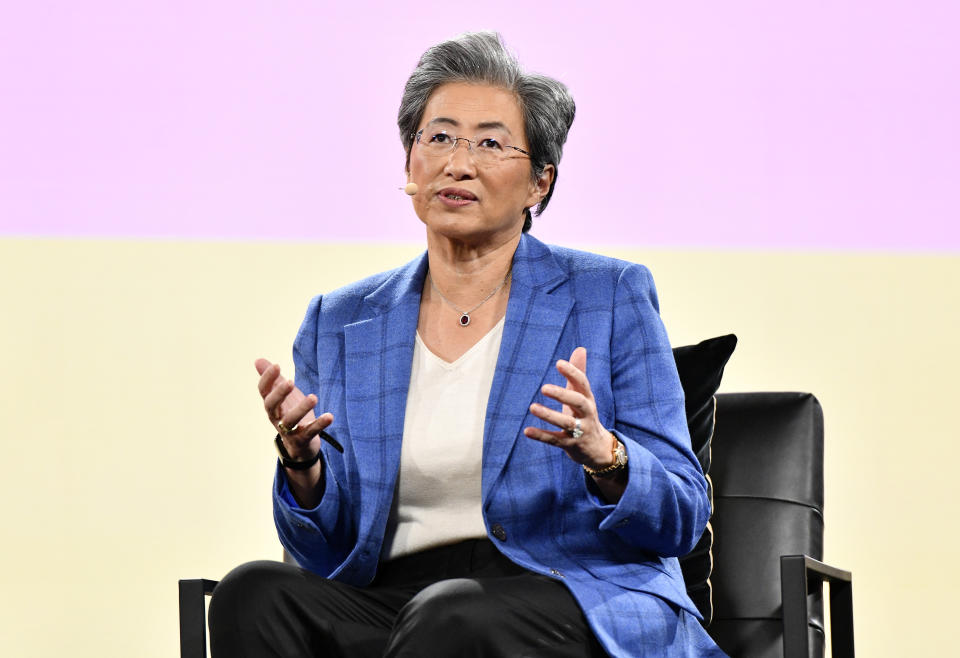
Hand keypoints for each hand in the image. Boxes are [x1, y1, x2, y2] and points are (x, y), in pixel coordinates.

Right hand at [256, 358, 333, 460]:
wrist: (299, 444)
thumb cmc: (290, 413)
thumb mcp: (282, 395)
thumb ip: (273, 379)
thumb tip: (257, 360)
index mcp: (271, 405)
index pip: (263, 391)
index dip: (267, 379)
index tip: (277, 365)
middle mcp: (276, 417)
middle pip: (272, 406)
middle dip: (279, 394)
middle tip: (290, 382)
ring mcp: (288, 430)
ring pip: (291, 420)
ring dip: (302, 409)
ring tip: (314, 397)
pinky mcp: (302, 439)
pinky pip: (310, 432)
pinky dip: (319, 424)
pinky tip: (330, 416)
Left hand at [523, 347, 617, 469]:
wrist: (597, 449)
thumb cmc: (584, 415)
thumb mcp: (583, 395)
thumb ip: (579, 373)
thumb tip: (580, 348)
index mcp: (588, 399)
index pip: (583, 384)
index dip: (573, 373)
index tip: (559, 363)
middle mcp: (586, 414)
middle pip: (578, 403)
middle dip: (562, 395)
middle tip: (543, 388)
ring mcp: (579, 430)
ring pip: (566, 422)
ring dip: (549, 415)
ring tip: (532, 407)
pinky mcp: (570, 445)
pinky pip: (555, 440)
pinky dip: (541, 435)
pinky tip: (527, 431)